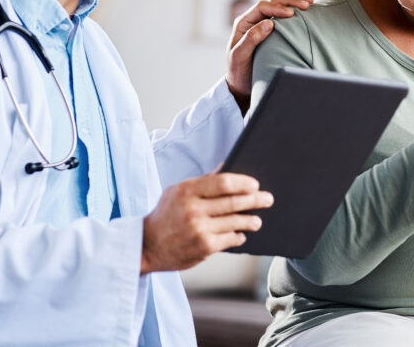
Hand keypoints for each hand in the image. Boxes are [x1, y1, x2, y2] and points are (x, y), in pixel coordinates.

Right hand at [141, 173, 273, 273]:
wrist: (146, 245)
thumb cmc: (165, 215)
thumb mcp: (177, 191)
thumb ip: (203, 181)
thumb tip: (225, 167)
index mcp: (187, 190)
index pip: (223, 182)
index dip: (243, 182)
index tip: (255, 184)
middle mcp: (194, 209)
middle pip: (233, 201)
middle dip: (255, 200)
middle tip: (268, 198)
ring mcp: (199, 229)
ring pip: (235, 221)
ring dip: (250, 220)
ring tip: (257, 220)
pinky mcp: (204, 247)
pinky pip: (229, 239)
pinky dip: (238, 236)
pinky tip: (241, 234)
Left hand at [225, 0, 312, 112]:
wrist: (240, 84)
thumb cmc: (238, 72)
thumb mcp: (240, 56)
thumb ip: (251, 38)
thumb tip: (269, 23)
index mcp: (243, 23)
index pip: (261, 7)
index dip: (277, 8)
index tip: (291, 14)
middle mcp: (252, 20)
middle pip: (272, 3)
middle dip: (289, 2)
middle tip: (306, 5)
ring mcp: (262, 24)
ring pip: (279, 7)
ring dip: (294, 3)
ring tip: (309, 2)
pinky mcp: (271, 31)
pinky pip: (283, 17)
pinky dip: (294, 12)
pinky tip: (306, 11)